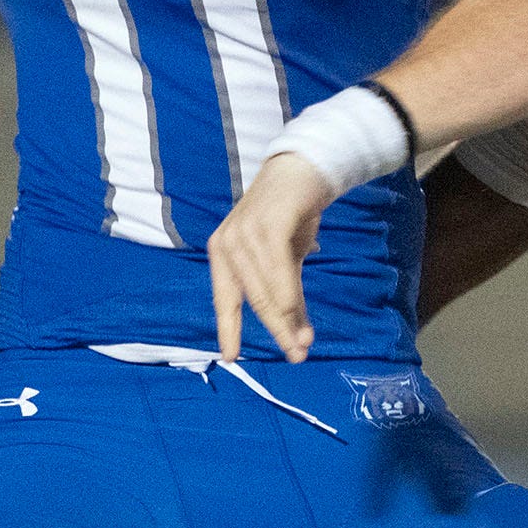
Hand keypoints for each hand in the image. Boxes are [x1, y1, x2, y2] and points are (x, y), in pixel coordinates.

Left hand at [209, 151, 338, 361]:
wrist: (305, 169)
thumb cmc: (292, 216)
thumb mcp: (286, 258)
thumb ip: (288, 292)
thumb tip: (298, 334)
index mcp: (222, 252)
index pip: (224, 299)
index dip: (228, 329)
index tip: (231, 358)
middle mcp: (226, 243)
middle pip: (251, 299)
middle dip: (275, 330)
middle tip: (295, 356)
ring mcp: (244, 232)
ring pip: (265, 288)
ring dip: (286, 319)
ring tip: (303, 342)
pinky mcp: (266, 224)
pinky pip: (276, 267)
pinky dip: (288, 292)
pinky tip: (296, 312)